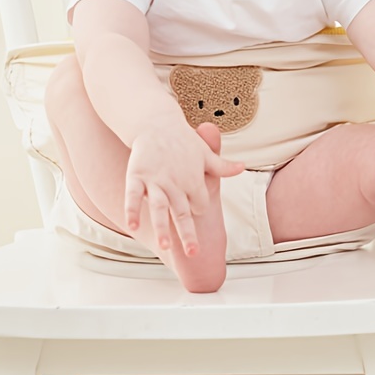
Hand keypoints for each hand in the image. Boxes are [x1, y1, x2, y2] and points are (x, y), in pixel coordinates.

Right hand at [124, 118, 243, 255]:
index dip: (198, 210)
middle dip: (188, 233)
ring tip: (165, 247)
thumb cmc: (183, 140)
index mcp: (193, 179)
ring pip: (159, 208)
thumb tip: (243, 167)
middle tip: (194, 253)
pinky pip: (133, 196)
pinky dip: (132, 210)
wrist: (157, 122)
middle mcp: (176, 183)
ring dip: (162, 227)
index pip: (200, 204)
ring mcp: (155, 180)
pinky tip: (133, 226)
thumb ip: (222, 166)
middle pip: (182, 212)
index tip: (195, 214)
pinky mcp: (137, 175)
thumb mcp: (205, 153)